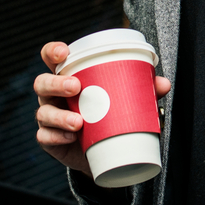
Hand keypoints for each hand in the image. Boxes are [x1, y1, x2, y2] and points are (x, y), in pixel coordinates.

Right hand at [34, 40, 171, 172]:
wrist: (102, 153)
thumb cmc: (108, 115)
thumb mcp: (124, 100)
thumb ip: (142, 89)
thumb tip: (163, 83)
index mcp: (68, 77)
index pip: (51, 58)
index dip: (52, 51)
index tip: (64, 52)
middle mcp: (53, 95)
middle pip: (42, 83)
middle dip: (56, 83)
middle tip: (76, 86)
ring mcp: (49, 118)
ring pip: (43, 111)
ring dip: (59, 115)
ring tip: (78, 122)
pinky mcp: (50, 140)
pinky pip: (45, 136)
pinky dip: (57, 136)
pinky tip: (71, 137)